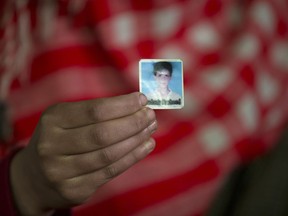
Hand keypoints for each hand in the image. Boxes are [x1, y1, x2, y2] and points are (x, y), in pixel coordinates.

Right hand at [10, 92, 156, 215]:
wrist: (35, 177)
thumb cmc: (60, 139)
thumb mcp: (67, 119)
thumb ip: (96, 112)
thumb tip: (136, 105)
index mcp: (52, 120)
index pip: (95, 111)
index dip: (122, 105)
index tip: (142, 99)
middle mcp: (52, 146)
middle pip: (103, 133)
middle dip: (133, 123)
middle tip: (150, 116)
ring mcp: (60, 171)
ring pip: (109, 154)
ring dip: (136, 140)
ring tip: (150, 129)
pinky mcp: (73, 190)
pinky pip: (110, 172)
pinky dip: (132, 157)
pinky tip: (145, 146)